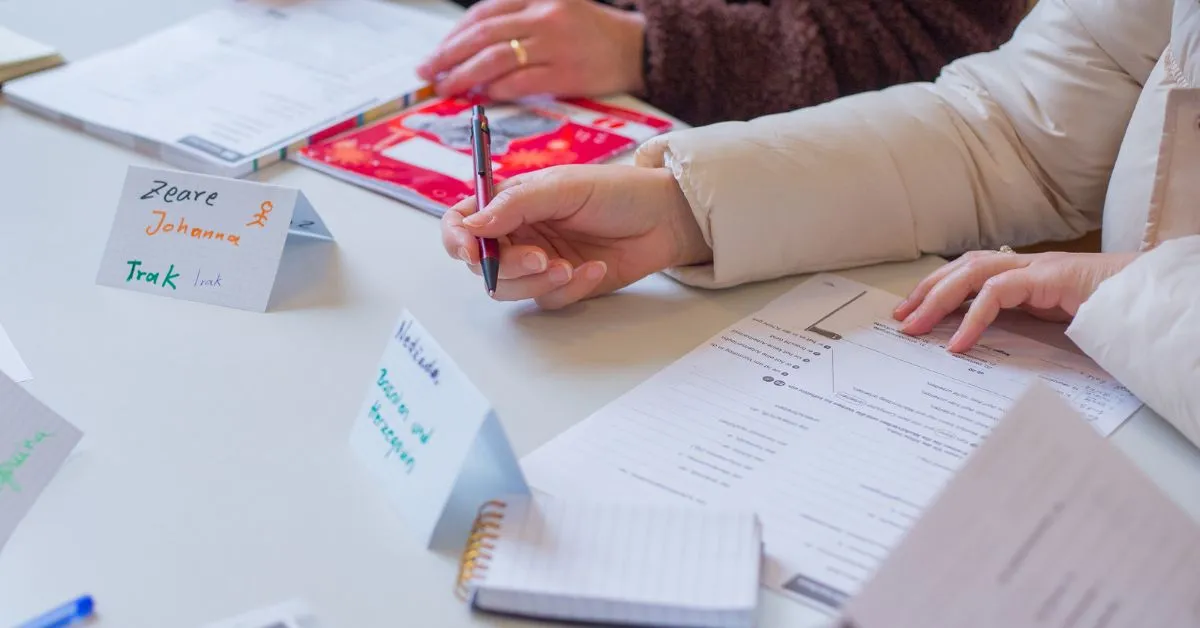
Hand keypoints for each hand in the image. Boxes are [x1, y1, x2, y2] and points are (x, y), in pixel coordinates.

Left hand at [416, 0, 645, 100]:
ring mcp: (556, 44)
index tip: (437, 53)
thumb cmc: (591, 32)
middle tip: (428, 73)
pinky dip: (498, 90)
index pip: (484, 13)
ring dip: (465, 76)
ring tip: (447, 88)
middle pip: (483, 35)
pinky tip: (483, 96)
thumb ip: (516, 19)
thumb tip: (469, 46)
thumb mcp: (554, 7)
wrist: (637, 49)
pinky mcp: (567, 72)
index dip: (454, 35)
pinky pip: (521, 82)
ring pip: (496, 59)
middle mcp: (544, 15)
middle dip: (448, 55)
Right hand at [441, 164, 710, 308]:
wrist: (665, 218)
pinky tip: (597, 268)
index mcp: (510, 202)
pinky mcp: (563, 285)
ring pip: (510, 290)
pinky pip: (548, 300)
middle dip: (508, 267)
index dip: (458, 239)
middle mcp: (518, 233)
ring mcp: (539, 262)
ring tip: (571, 267)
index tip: (473, 252)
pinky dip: (571, 289)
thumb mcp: (563, 187)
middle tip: (541, 259)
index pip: (463, 223)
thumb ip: (515, 205)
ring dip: (537, 283)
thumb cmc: (616, 190)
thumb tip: (472, 225)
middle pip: (483, 265)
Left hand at [893, 250, 1138, 351]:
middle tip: (901, 320)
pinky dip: (973, 317)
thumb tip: (979, 346)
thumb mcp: (1052, 325)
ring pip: (972, 273)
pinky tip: (958, 343)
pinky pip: (998, 293)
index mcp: (1024, 275)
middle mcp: (1025, 266)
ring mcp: (1037, 268)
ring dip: (939, 299)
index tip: (913, 314)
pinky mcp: (1048, 278)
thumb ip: (1020, 327)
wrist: (1147, 299)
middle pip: (962, 267)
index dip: (938, 289)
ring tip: (916, 328)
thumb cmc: (1106, 314)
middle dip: (927, 291)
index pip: (970, 273)